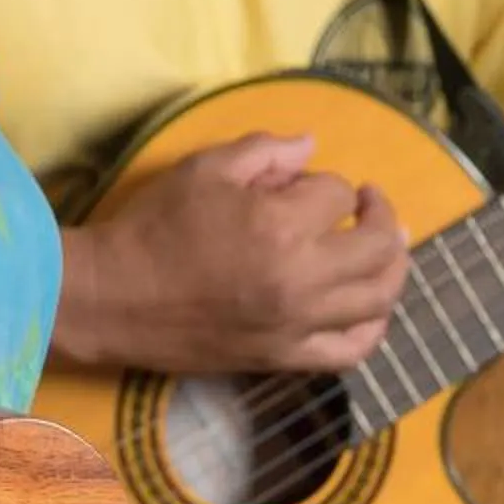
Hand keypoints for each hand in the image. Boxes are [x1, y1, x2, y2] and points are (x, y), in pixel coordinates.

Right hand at [57, 133, 410, 376]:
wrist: (111, 299)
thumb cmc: (153, 228)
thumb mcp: (205, 169)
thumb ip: (267, 150)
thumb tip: (312, 146)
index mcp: (281, 225)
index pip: (338, 196)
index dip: (323, 184)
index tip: (298, 186)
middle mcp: (300, 279)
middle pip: (379, 248)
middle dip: (382, 217)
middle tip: (369, 205)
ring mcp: (295, 325)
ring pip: (378, 300)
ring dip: (392, 269)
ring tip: (382, 251)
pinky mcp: (283, 358)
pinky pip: (350, 351)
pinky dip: (372, 328)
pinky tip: (369, 307)